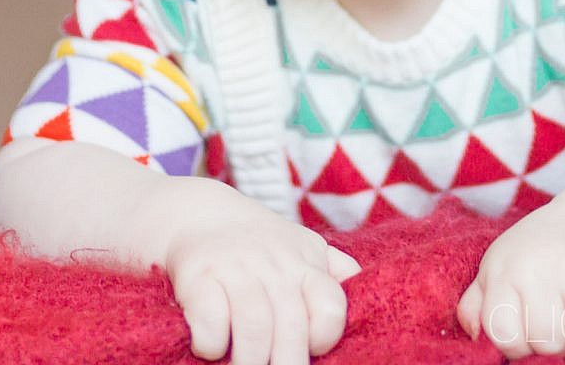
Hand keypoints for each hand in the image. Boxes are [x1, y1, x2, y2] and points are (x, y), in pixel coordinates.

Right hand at [160, 180, 360, 364]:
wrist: (200, 213)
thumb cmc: (259, 245)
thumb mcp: (303, 249)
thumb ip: (334, 272)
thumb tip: (365, 294)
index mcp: (307, 262)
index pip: (331, 306)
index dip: (323, 336)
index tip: (311, 349)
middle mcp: (275, 264)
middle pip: (291, 328)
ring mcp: (237, 268)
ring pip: (255, 328)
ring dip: (250, 362)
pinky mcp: (199, 275)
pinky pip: (211, 319)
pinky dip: (212, 342)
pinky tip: (211, 347)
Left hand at [456, 192, 564, 357]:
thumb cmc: (538, 252)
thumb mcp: (499, 269)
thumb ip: (479, 305)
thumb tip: (474, 336)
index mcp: (506, 269)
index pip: (507, 337)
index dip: (521, 345)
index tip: (530, 330)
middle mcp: (541, 264)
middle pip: (550, 342)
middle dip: (559, 341)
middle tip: (562, 317)